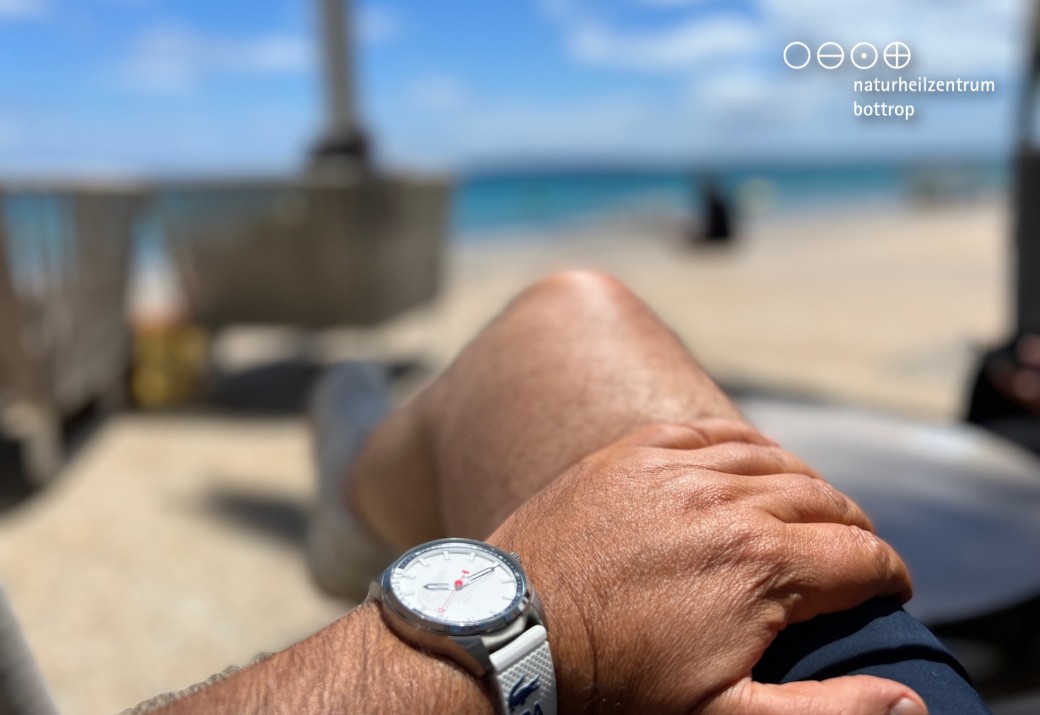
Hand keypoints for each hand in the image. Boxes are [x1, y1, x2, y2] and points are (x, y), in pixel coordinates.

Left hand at [488, 419, 924, 713]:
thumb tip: (911, 703)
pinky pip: (712, 432)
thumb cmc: (617, 681)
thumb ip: (828, 713)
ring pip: (776, 461)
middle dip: (855, 531)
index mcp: (763, 564)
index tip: (890, 590)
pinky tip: (755, 461)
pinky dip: (748, 446)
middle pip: (827, 502)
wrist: (514, 630)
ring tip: (815, 512)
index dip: (890, 577)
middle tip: (855, 555)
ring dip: (809, 487)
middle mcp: (730, 501)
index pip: (863, 557)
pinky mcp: (636, 452)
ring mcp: (679, 468)